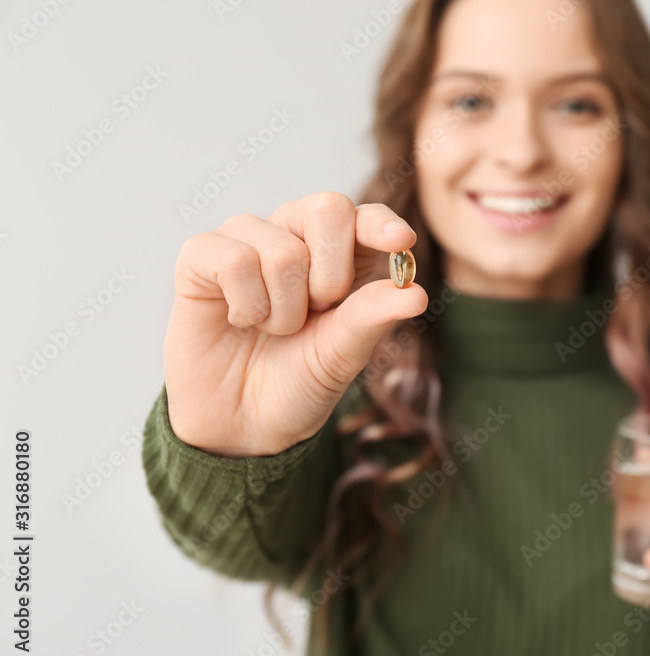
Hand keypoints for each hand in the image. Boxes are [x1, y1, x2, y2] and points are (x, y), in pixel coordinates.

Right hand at [163, 192, 427, 456]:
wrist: (246, 423)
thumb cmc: (301, 381)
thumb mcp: (345, 353)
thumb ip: (374, 317)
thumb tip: (417, 294)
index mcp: (343, 253)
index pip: (365, 216)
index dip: (381, 224)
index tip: (401, 242)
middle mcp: (296, 235)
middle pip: (327, 209)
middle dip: (330, 276)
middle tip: (317, 314)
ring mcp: (248, 239)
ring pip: (281, 249)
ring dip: (284, 309)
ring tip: (274, 328)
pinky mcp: (201, 255)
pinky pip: (233, 260)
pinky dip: (246, 304)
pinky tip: (242, 320)